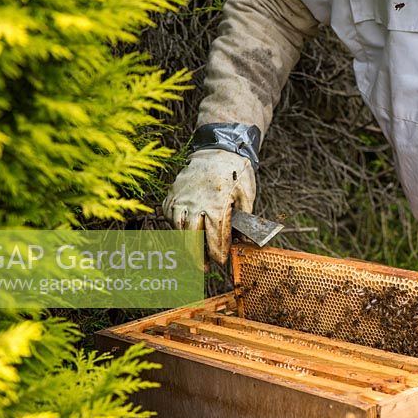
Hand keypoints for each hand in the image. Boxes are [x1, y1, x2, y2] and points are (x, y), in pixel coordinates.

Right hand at [163, 149, 255, 265]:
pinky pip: (170, 217)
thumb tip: (243, 242)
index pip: (215, 237)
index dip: (218, 253)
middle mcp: (195, 203)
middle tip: (206, 269)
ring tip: (196, 255)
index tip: (221, 262)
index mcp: (217, 204)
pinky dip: (177, 227)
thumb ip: (245, 219)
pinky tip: (186, 233)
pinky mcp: (172, 195)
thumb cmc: (236, 172)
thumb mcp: (247, 194)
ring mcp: (181, 199)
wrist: (218, 148)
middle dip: (199, 257)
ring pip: (178, 229)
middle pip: (192, 238)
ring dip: (186, 245)